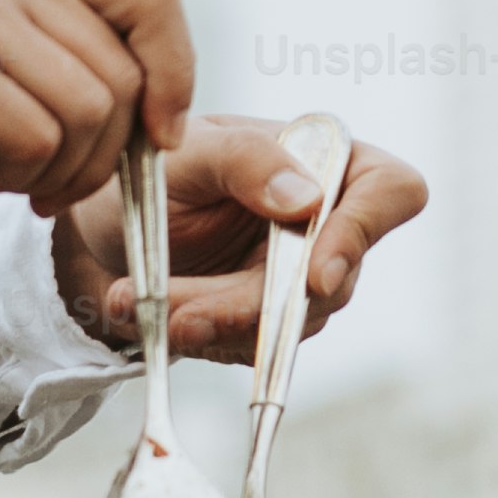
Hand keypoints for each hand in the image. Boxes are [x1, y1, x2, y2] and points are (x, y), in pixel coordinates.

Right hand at [0, 0, 193, 238]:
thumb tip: (170, 108)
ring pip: (91, 109)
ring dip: (62, 170)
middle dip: (106, 153)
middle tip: (48, 182)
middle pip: (125, 73)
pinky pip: (38, 139)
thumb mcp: (8, 77)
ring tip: (8, 175)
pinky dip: (19, 177)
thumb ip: (78, 66)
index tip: (160, 134)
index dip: (176, 69)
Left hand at [50, 117, 434, 363]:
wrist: (106, 218)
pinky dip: (198, 337)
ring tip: (139, 305)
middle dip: (250, 303)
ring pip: (289, 324)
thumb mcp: (189, 150)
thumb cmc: (156, 164)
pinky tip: (147, 315)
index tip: (315, 277)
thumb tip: (307, 199)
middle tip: (179, 313)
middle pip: (332, 279)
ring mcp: (303, 275)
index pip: (391, 192)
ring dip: (213, 323)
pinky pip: (253, 347)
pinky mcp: (270, 319)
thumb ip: (245, 161)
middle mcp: (328, 218)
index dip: (364, 234)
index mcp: (326, 156)